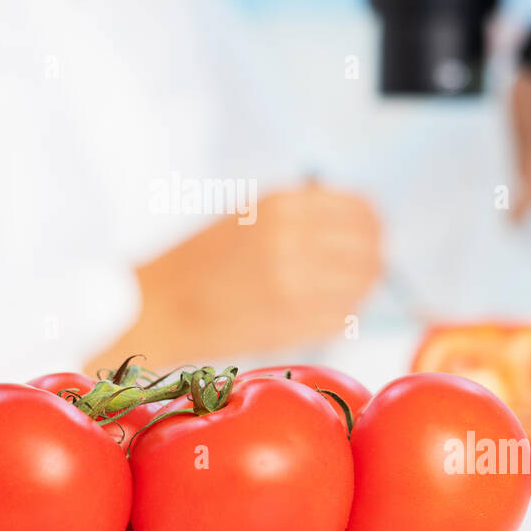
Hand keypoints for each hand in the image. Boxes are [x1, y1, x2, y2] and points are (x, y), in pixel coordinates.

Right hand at [85, 184, 382, 371]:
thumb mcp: (251, 214)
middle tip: (360, 268)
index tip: (369, 235)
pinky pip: (343, 316)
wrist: (160, 307)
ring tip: (337, 292)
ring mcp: (297, 284)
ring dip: (358, 289)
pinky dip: (340, 315)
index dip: (371, 226)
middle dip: (371, 258)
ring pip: (362, 284)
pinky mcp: (293, 324)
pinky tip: (318, 312)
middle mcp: (294, 240)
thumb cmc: (201, 261)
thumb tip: (360, 223)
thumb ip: (303, 214)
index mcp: (283, 205)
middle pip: (370, 248)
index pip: (362, 211)